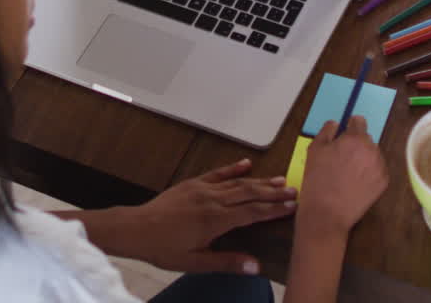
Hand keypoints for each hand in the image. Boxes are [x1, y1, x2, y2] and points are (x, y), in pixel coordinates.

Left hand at [123, 159, 296, 273]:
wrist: (136, 228)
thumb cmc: (164, 248)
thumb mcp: (195, 262)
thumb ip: (226, 262)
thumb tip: (255, 267)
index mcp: (216, 220)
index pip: (252, 212)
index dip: (274, 209)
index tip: (293, 206)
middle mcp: (213, 200)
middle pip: (250, 193)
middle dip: (273, 192)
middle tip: (294, 190)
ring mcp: (202, 189)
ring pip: (237, 182)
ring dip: (260, 181)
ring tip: (280, 179)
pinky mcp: (192, 183)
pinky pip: (217, 173)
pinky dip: (233, 168)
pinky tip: (246, 164)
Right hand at [297, 117, 388, 238]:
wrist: (327, 213)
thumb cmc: (318, 180)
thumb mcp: (314, 149)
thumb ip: (326, 131)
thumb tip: (335, 124)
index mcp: (355, 138)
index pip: (359, 121)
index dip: (350, 126)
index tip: (344, 134)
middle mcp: (372, 150)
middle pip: (366, 139)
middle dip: (356, 144)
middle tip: (341, 158)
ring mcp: (380, 167)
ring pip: (373, 155)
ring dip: (363, 158)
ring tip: (348, 173)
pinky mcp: (383, 183)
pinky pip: (377, 170)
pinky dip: (369, 173)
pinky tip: (355, 182)